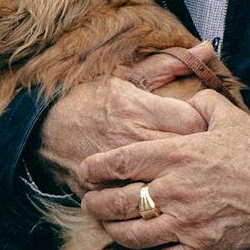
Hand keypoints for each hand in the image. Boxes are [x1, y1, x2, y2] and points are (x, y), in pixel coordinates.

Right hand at [37, 68, 205, 197]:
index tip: (203, 126)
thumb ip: (169, 64)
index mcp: (137, 108)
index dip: (204, 125)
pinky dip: (153, 198)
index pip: (193, 122)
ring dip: (176, 178)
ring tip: (180, 172)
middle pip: (185, 154)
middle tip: (198, 151)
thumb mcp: (127, 76)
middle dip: (196, 153)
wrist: (42, 130)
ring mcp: (117, 169)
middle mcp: (130, 139)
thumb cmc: (89, 99)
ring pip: (166, 182)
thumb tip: (207, 47)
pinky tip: (157, 190)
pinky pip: (141, 202)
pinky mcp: (107, 191)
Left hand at [79, 89, 249, 249]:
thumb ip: (200, 104)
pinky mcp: (200, 247)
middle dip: (96, 204)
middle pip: (119, 202)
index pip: (122, 162)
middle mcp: (175, 189)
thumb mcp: (228, 116)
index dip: (96, 168)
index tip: (84, 171)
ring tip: (107, 227)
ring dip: (113, 232)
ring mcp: (186, 222)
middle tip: (88, 203)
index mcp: (178, 154)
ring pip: (133, 234)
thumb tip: (188, 101)